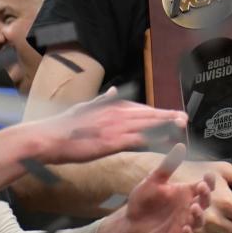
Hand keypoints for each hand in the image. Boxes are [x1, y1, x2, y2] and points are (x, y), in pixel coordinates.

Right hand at [33, 87, 187, 164]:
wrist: (47, 137)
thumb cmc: (62, 126)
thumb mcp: (83, 107)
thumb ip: (101, 100)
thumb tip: (112, 90)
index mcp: (110, 106)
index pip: (139, 108)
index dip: (155, 112)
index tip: (169, 113)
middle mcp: (115, 113)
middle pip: (147, 114)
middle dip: (166, 116)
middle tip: (184, 117)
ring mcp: (114, 127)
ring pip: (147, 125)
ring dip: (165, 125)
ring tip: (181, 125)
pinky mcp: (111, 142)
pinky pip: (138, 141)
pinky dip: (153, 140)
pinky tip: (164, 142)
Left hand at [101, 144, 213, 232]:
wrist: (129, 222)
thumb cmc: (143, 200)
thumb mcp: (153, 180)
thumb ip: (168, 165)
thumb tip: (181, 145)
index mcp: (186, 193)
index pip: (204, 186)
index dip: (209, 181)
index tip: (208, 175)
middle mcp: (188, 208)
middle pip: (205, 202)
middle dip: (207, 196)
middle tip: (201, 188)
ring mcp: (184, 223)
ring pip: (200, 221)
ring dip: (200, 215)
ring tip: (193, 207)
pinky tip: (185, 228)